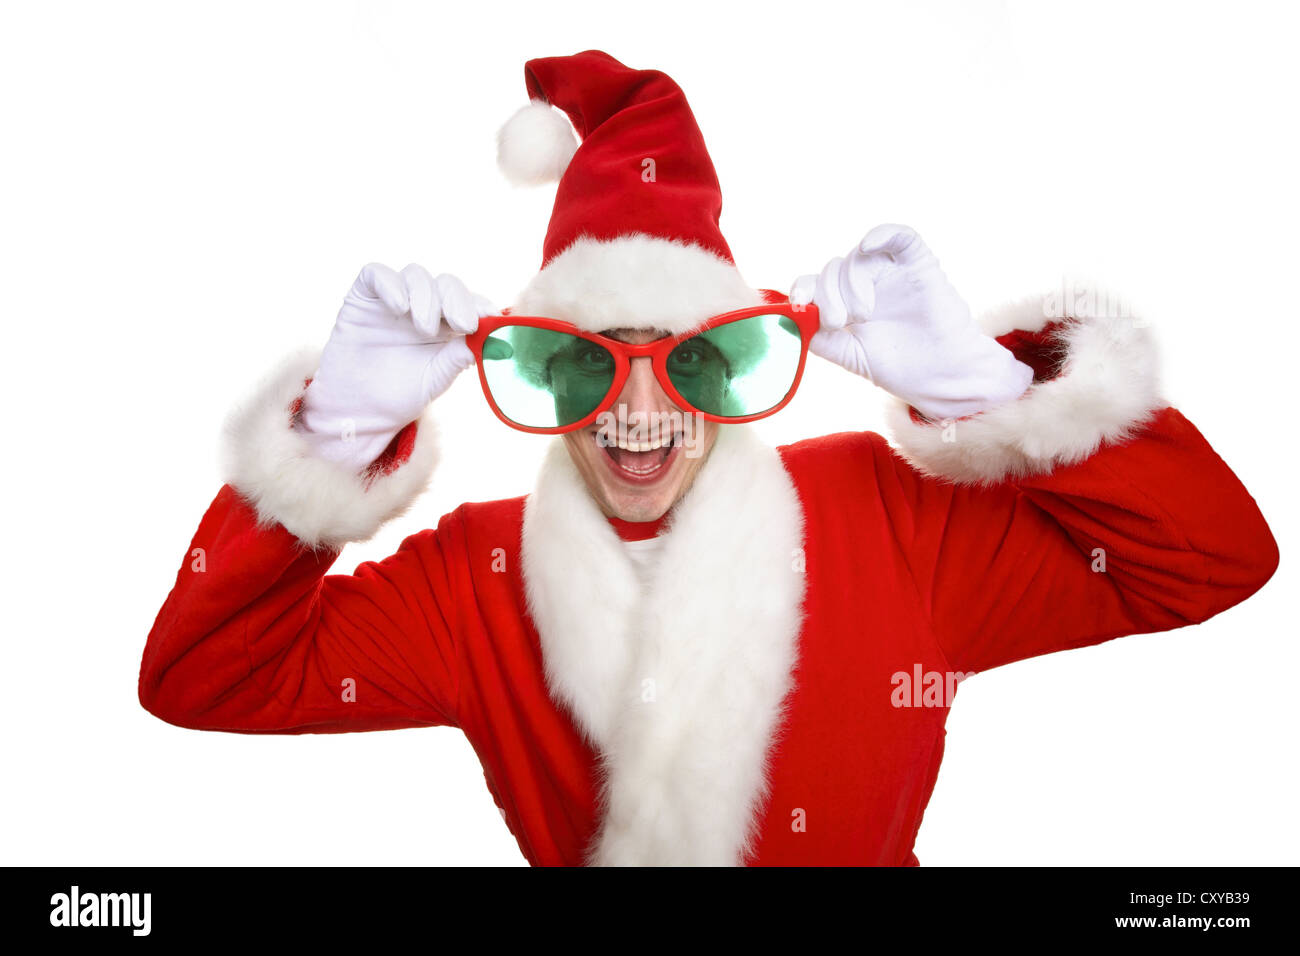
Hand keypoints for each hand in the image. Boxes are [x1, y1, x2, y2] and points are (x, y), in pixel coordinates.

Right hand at [296, 263, 494, 471]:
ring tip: (424, 329)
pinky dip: (391, 285)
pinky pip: (376, 274)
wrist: (358, 410)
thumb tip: (491, 338)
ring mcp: (393, 299)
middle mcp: (422, 307)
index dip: (480, 305)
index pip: (469, 302)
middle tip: (461, 324)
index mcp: (447, 324)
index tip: (489, 318)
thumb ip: (459, 356)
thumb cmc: (400, 395)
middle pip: (446, 283)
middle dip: (457, 300)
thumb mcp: (437, 377)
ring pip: (416, 275)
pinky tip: (399, 308)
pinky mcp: (363, 296)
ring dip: (426, 297)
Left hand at [791, 225, 1031, 419]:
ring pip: (857, 257)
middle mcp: (867, 283)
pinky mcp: (918, 263)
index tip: (799, 302)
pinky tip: (869, 246)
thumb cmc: (900, 367)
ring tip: (863, 316)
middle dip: (829, 295)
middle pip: (833, 269)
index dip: (803, 288)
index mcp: (848, 302)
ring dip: (852, 284)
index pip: (816, 283)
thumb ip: (820, 337)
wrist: (942, 376)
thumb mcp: (850, 354)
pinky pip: (900, 235)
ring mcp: (892, 272)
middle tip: (841, 322)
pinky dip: (882, 234)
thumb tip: (791, 319)